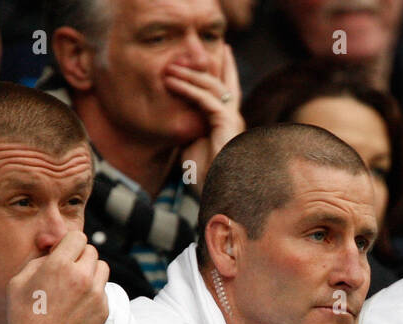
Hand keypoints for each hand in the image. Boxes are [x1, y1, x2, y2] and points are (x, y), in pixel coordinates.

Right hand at [5, 231, 109, 323]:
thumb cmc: (24, 316)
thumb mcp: (19, 280)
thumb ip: (40, 259)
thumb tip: (55, 250)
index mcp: (59, 266)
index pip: (77, 237)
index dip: (69, 244)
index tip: (64, 253)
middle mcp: (81, 277)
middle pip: (92, 251)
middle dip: (80, 257)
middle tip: (68, 271)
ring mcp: (95, 295)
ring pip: (102, 269)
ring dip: (91, 272)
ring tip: (76, 285)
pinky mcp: (102, 310)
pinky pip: (103, 291)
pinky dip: (94, 293)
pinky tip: (78, 305)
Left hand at [166, 46, 244, 192]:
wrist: (216, 192)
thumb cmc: (205, 177)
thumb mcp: (191, 147)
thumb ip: (189, 129)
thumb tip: (176, 119)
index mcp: (227, 124)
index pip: (224, 92)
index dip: (223, 72)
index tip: (219, 54)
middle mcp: (233, 118)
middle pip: (223, 82)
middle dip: (208, 66)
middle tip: (189, 53)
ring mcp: (231, 119)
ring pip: (212, 87)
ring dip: (189, 76)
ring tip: (170, 69)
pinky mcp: (226, 122)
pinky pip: (205, 99)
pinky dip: (188, 89)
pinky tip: (172, 83)